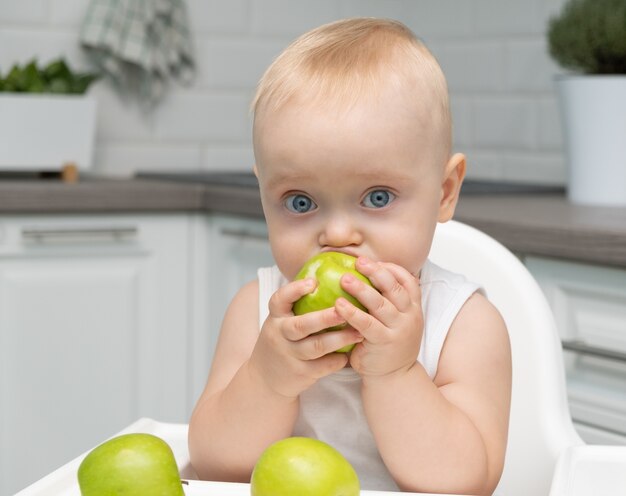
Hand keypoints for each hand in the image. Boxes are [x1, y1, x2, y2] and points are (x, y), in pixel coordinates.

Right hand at [248, 278, 363, 398]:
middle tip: (345, 309)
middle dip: (325, 317)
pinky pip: (323, 366)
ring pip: (317, 347)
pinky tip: (350, 354)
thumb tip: (328, 276)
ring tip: (359, 332)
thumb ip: (298, 305)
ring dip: (340, 339)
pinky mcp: (300, 373)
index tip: (313, 282)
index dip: (294, 290)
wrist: (264, 379)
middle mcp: (279, 335)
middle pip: (301, 325)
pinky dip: (338, 360)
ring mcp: (289, 356)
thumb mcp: (281, 321)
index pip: (279, 300)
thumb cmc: (283, 340)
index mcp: (275, 317)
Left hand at [335, 257, 422, 377]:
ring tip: (344, 279)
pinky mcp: (383, 343)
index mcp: (413, 307)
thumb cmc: (388, 342)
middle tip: (358, 261)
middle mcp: (409, 316)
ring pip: (380, 304)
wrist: (393, 377)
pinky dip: (352, 313)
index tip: (373, 261)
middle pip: (394, 288)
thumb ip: (388, 300)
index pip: (408, 280)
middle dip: (376, 272)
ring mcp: (398, 330)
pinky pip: (367, 324)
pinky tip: (338, 304)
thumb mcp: (396, 319)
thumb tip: (365, 272)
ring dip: (362, 289)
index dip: (391, 268)